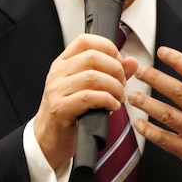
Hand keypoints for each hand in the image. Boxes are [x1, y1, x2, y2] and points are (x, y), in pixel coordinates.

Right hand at [33, 34, 138, 169]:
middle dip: (115, 69)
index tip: (120, 61)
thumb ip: (111, 73)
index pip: (85, 41)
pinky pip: (88, 97)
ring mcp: (57, 90)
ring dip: (114, 87)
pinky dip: (107, 100)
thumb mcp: (89, 88)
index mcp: (64, 63)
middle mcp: (58, 73)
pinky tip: (112, 106)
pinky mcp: (60, 108)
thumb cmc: (70, 113)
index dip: (108, 47)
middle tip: (122, 84)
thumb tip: (132, 62)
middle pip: (92, 57)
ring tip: (119, 97)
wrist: (49, 140)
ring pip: (92, 76)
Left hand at [129, 45, 181, 181]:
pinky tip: (138, 122)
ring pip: (168, 115)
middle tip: (139, 70)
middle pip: (179, 92)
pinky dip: (150, 131)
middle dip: (156, 78)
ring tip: (133, 95)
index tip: (162, 52)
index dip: (179, 61)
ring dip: (148, 104)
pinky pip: (165, 140)